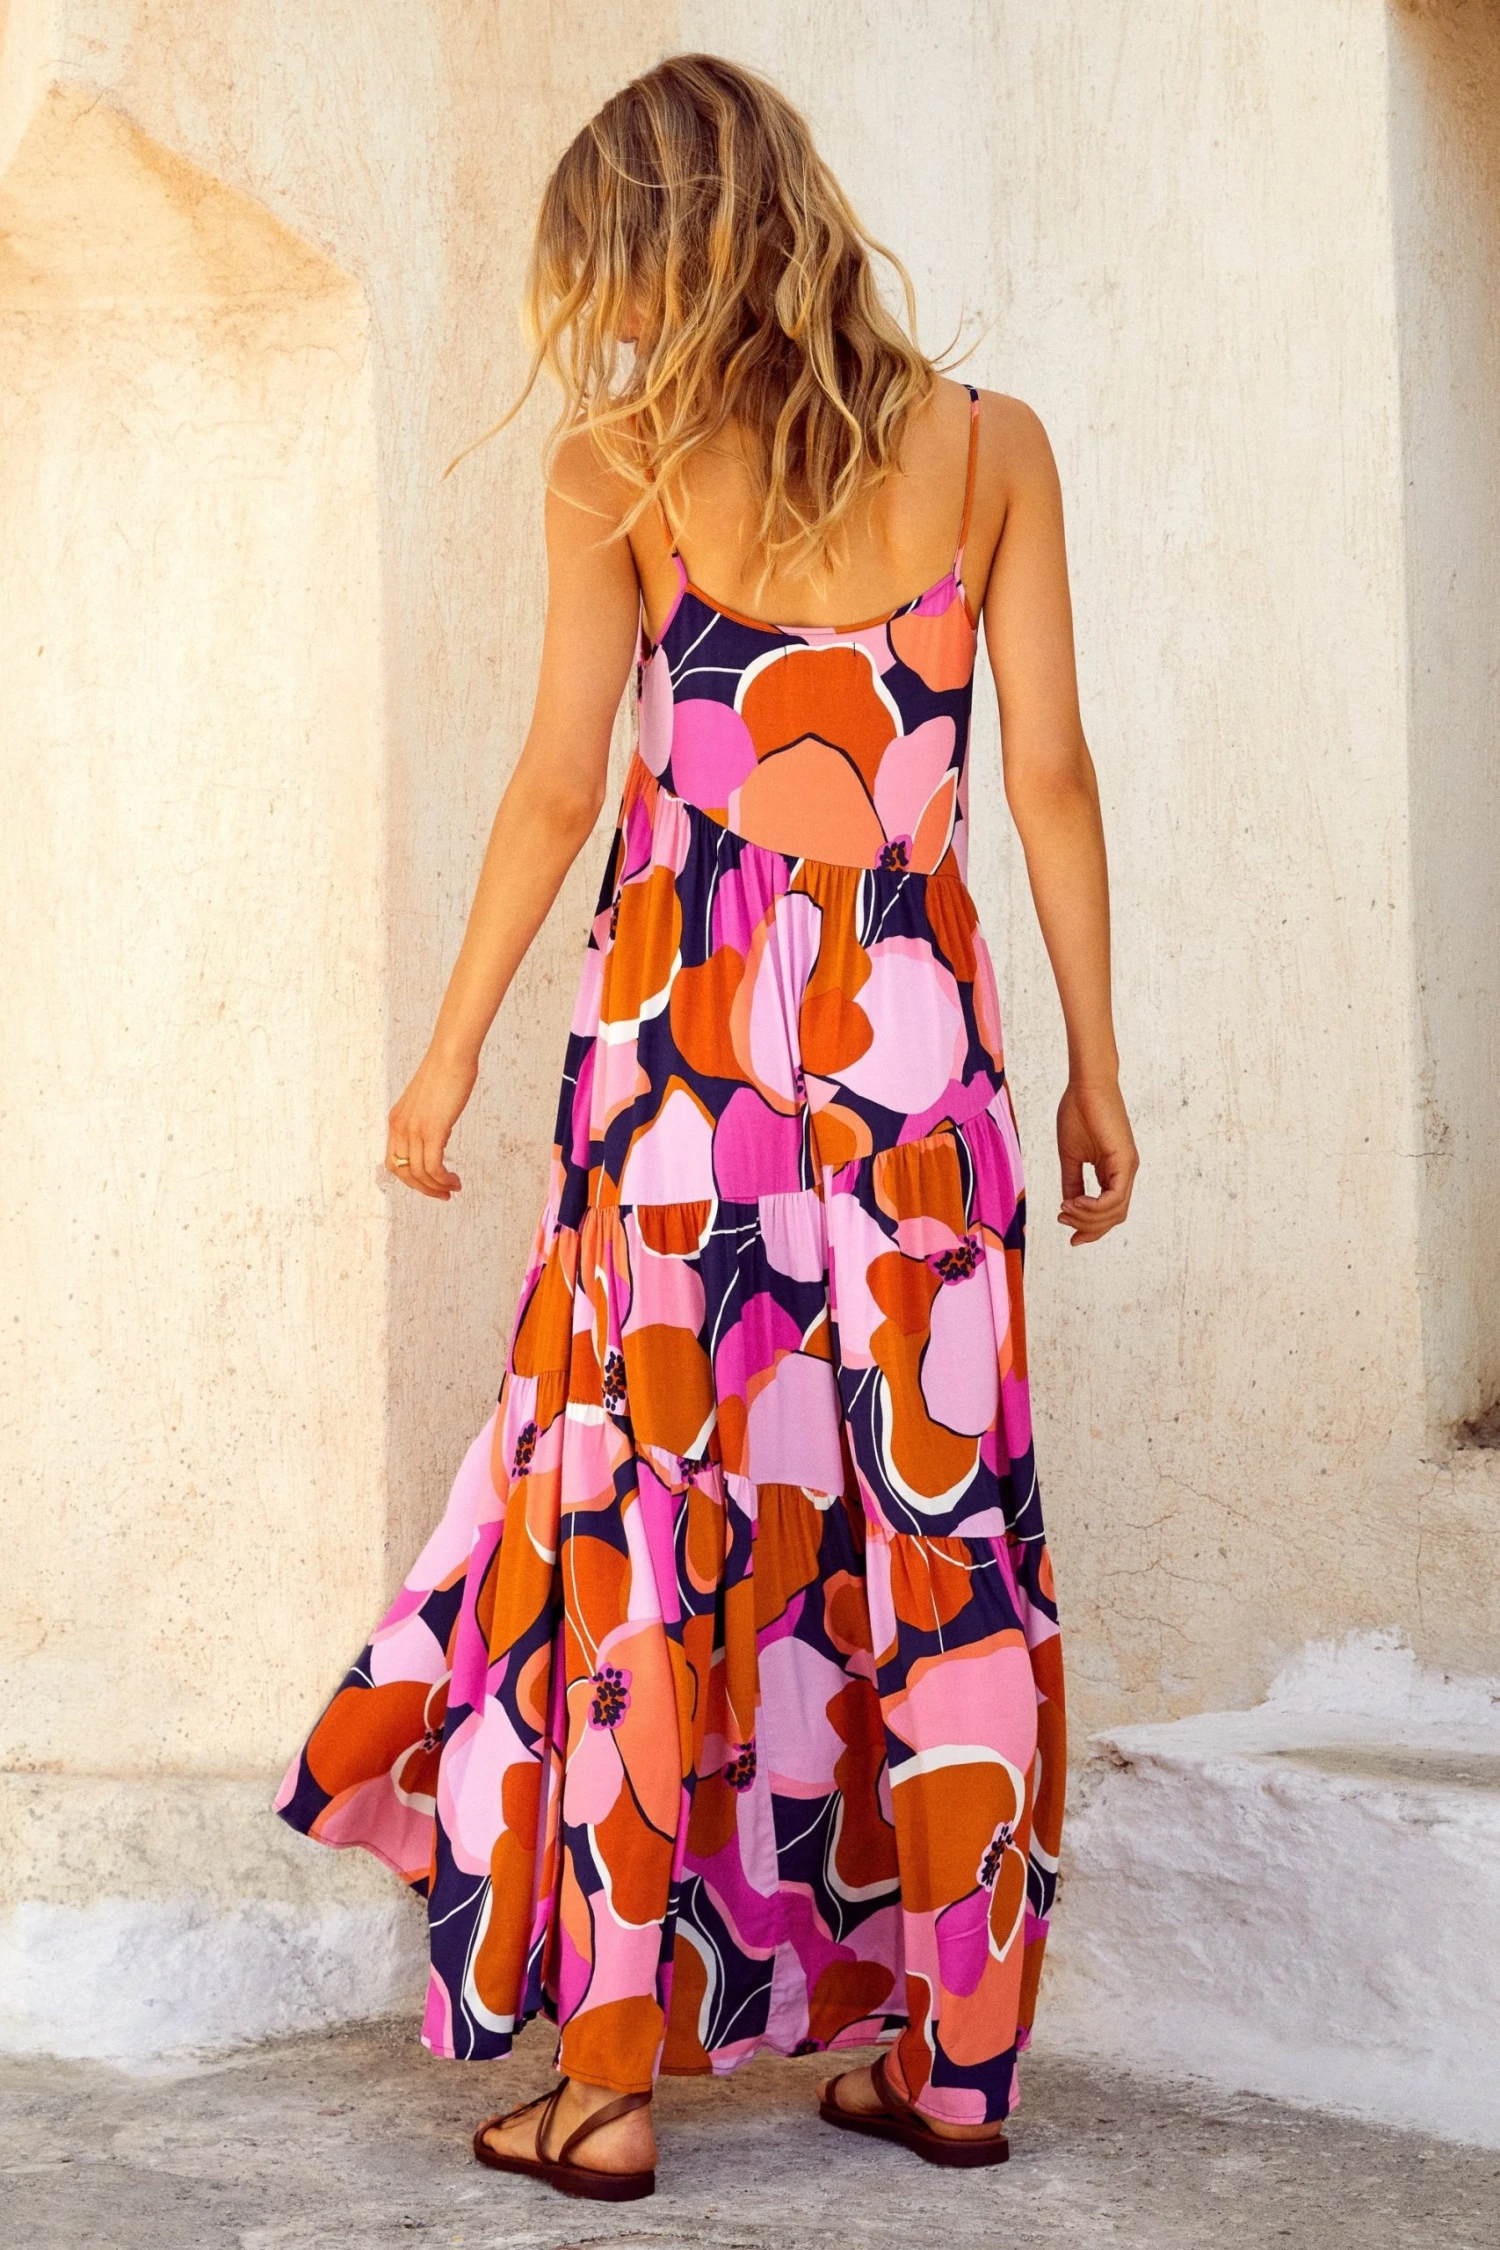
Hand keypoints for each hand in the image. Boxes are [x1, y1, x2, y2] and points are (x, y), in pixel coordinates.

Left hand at [385, 1048, 476, 1199]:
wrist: (451, 1055)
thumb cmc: (445, 1072)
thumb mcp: (427, 1101)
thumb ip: (426, 1118)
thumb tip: (437, 1132)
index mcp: (396, 1121)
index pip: (393, 1163)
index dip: (410, 1180)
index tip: (429, 1184)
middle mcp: (400, 1127)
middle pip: (404, 1173)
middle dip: (423, 1189)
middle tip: (443, 1194)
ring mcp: (414, 1129)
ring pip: (419, 1174)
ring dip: (437, 1186)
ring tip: (454, 1187)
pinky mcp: (432, 1130)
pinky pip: (433, 1167)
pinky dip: (443, 1179)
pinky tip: (455, 1180)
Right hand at [1056, 1077, 1137, 1243]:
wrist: (1086, 1085)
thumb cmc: (1078, 1113)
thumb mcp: (1070, 1156)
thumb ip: (1072, 1182)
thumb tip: (1068, 1207)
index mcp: (1114, 1171)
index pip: (1109, 1210)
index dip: (1090, 1227)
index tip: (1069, 1233)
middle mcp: (1125, 1172)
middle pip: (1113, 1217)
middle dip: (1088, 1227)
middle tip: (1063, 1222)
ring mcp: (1128, 1167)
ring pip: (1115, 1211)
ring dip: (1089, 1218)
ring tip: (1065, 1210)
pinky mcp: (1125, 1160)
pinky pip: (1115, 1197)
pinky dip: (1094, 1206)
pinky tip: (1075, 1203)